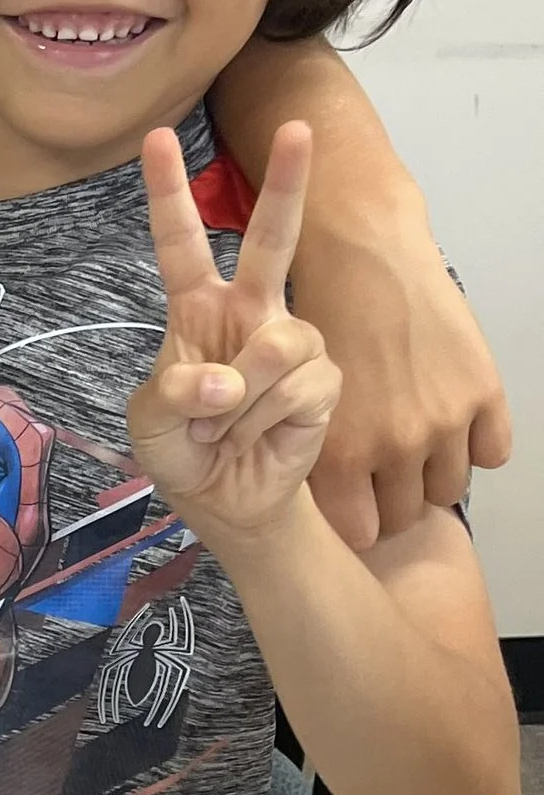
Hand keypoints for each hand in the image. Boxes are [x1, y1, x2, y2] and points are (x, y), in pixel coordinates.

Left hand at [132, 122, 342, 546]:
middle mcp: (250, 311)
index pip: (181, 242)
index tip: (156, 139)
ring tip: (224, 427)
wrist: (227, 498)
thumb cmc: (183, 448)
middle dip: (287, 183)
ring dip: (240, 402)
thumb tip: (226, 382)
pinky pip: (298, 388)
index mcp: (197, 308)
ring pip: (276, 346)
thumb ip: (174, 394)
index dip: (169, 193)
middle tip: (298, 129)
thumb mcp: (152, 423)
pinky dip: (264, 421)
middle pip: (271, 239)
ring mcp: (291, 340)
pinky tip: (257, 435)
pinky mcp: (324, 378)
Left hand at [298, 209, 510, 547]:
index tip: (358, 505)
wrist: (363, 260)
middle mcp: (396, 446)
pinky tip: (454, 423)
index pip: (361, 533)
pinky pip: (494, 455)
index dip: (360, 520)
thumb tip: (340, 506)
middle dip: (395, 501)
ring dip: (434, 474)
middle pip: (407, 516)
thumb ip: (322, 456)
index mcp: (342, 454)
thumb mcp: (301, 401)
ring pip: (449, 490)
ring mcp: (445, 421)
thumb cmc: (322, 325)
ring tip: (417, 444)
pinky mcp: (483, 393)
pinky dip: (477, 446)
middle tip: (386, 475)